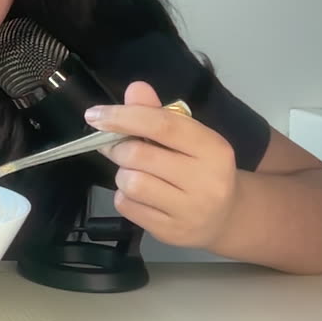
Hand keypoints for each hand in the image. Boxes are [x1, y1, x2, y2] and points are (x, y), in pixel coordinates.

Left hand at [84, 81, 237, 248]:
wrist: (226, 216)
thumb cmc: (201, 168)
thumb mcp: (188, 137)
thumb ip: (158, 113)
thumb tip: (135, 88)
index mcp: (213, 148)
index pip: (163, 125)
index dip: (124, 116)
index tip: (95, 115)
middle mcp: (206, 180)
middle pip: (139, 155)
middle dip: (119, 148)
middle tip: (118, 147)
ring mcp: (190, 210)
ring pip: (131, 182)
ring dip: (122, 174)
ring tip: (135, 173)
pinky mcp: (172, 231)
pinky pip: (127, 207)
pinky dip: (124, 197)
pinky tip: (141, 196)